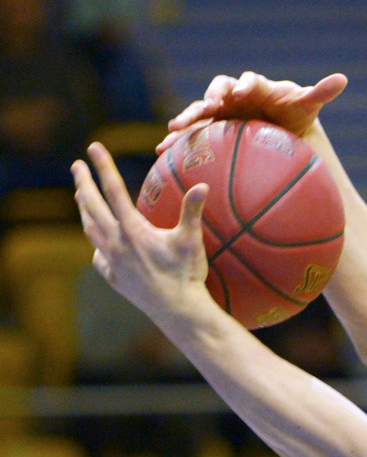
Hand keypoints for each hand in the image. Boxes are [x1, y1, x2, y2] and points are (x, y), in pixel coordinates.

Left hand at [72, 142, 211, 324]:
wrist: (176, 310)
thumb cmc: (186, 274)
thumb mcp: (190, 240)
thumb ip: (192, 211)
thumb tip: (202, 186)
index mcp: (133, 229)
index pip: (113, 190)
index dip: (103, 167)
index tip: (93, 147)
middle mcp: (116, 243)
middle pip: (92, 207)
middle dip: (83, 183)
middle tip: (75, 166)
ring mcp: (112, 261)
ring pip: (90, 229)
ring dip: (83, 210)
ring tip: (79, 197)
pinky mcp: (114, 277)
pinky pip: (99, 255)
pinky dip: (96, 243)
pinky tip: (98, 242)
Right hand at [158, 72, 347, 152]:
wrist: (280, 127)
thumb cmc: (293, 114)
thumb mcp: (307, 104)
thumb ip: (320, 92)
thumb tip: (343, 79)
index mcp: (255, 86)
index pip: (247, 80)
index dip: (244, 84)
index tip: (243, 91)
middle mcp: (233, 94)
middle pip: (217, 89)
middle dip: (211, 96)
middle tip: (208, 106)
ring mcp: (219, 110)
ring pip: (199, 110)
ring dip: (187, 118)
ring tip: (174, 130)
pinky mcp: (210, 128)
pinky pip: (191, 133)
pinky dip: (176, 140)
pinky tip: (161, 154)